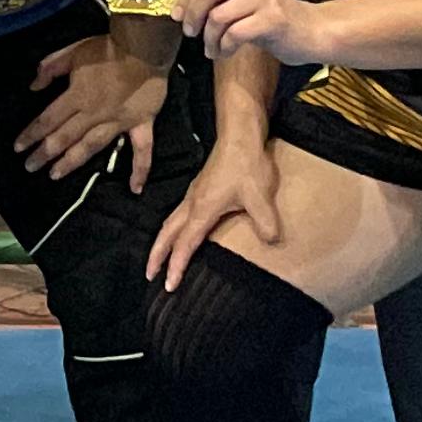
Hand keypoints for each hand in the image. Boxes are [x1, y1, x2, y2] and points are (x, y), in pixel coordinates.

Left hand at [18, 32, 165, 185]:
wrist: (144, 47)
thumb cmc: (107, 48)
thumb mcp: (72, 51)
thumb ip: (50, 68)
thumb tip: (33, 86)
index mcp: (77, 96)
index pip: (48, 119)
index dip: (31, 134)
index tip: (18, 148)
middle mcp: (94, 114)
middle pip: (64, 137)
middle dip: (45, 153)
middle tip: (30, 167)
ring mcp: (118, 122)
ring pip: (91, 146)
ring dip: (72, 162)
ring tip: (55, 175)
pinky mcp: (141, 124)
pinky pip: (143, 150)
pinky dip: (140, 169)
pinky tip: (135, 188)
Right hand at [148, 136, 281, 284]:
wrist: (239, 135)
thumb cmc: (246, 164)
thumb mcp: (260, 197)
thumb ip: (266, 223)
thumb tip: (272, 242)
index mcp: (202, 209)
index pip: (184, 244)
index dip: (176, 266)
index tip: (169, 285)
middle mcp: (192, 203)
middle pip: (167, 234)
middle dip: (157, 256)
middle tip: (149, 275)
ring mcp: (194, 194)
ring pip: (170, 222)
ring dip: (162, 242)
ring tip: (158, 258)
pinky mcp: (199, 188)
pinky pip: (178, 214)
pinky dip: (172, 229)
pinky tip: (180, 231)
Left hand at [177, 0, 322, 66]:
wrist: (309, 30)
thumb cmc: (269, 17)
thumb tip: (178, 10)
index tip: (179, 16)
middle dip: (192, 15)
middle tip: (192, 33)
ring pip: (218, 15)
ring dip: (209, 38)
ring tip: (212, 48)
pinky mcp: (273, 18)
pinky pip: (234, 34)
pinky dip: (224, 47)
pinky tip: (226, 52)